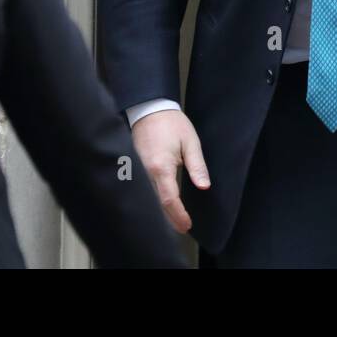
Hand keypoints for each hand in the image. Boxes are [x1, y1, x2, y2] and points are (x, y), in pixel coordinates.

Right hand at [130, 109, 210, 233]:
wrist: (149, 108)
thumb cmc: (171, 123)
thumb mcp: (190, 142)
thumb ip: (197, 166)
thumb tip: (204, 186)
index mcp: (161, 167)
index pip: (169, 199)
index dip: (178, 215)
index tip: (187, 225)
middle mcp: (145, 172)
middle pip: (156, 204)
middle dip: (168, 219)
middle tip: (182, 228)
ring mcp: (136, 170)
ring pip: (147, 198)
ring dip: (159, 212)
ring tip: (173, 222)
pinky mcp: (133, 168)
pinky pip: (141, 190)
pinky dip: (151, 200)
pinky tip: (159, 205)